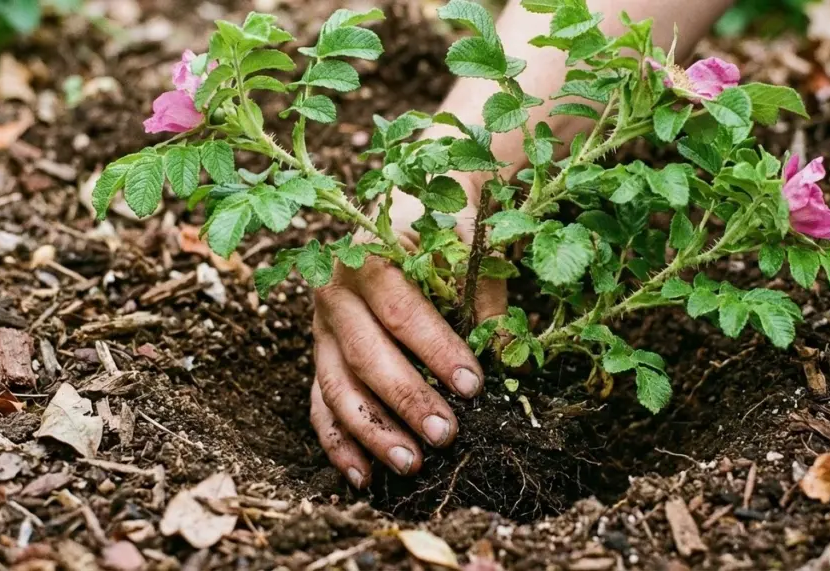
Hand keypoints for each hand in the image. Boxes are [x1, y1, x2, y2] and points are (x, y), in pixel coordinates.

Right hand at [310, 185, 506, 488]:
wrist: (408, 209)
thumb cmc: (445, 227)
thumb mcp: (469, 246)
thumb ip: (484, 296)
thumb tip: (508, 356)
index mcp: (369, 257)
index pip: (401, 310)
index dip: (436, 350)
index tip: (473, 385)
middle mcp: (335, 292)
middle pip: (365, 354)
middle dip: (406, 399)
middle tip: (446, 434)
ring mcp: (322, 328)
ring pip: (336, 386)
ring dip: (372, 431)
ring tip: (411, 464)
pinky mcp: (321, 355)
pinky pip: (320, 404)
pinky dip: (338, 443)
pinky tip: (363, 476)